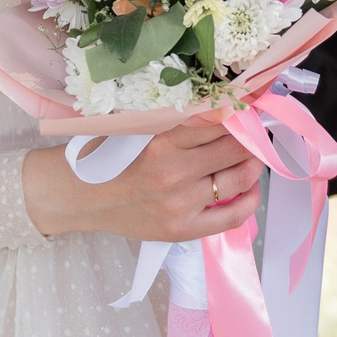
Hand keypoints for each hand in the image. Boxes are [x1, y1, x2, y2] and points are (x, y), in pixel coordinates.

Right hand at [22, 120, 263, 242]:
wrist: (81, 197)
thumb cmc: (108, 158)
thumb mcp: (137, 129)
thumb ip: (175, 120)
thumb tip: (221, 107)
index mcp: (161, 142)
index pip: (217, 121)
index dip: (238, 112)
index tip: (247, 107)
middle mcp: (173, 173)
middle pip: (233, 148)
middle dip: (249, 136)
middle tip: (255, 129)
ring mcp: (181, 204)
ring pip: (238, 179)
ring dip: (252, 163)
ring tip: (252, 155)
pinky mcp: (183, 229)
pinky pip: (232, 216)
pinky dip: (249, 200)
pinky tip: (251, 188)